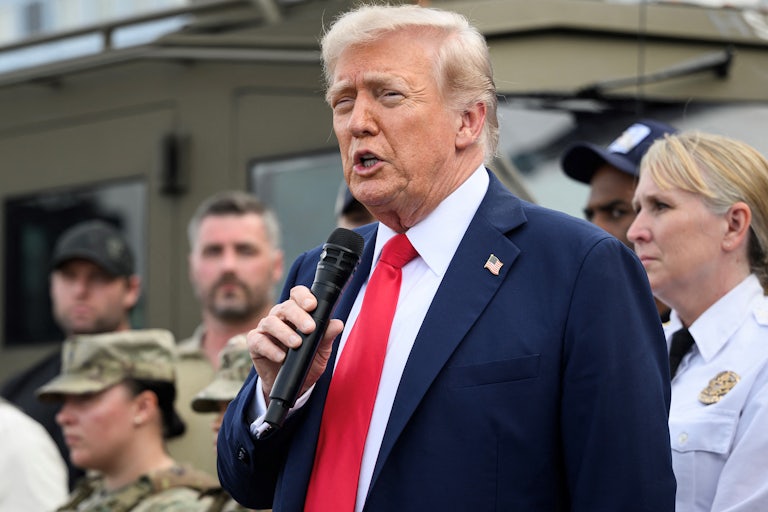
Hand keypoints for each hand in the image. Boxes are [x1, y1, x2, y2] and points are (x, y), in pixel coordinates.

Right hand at [247, 285, 343, 401]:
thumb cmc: (308, 361)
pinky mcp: (255, 343)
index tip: (312, 305)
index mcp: (297, 312)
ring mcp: (266, 329)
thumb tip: (338, 324)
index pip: (297, 295)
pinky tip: (281, 357)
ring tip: (296, 343)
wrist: (295, 383)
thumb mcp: (321, 351)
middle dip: (298, 316)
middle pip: (286, 307)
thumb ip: (327, 336)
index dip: (303, 296)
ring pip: (271, 322)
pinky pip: (258, 341)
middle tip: (309, 328)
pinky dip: (270, 348)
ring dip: (284, 332)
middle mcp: (280, 316)